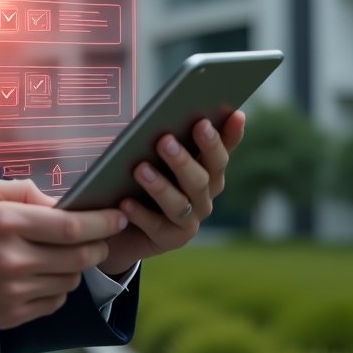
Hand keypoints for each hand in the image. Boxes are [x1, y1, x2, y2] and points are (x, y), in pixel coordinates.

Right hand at [0, 176, 126, 330]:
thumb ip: (21, 189)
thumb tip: (60, 201)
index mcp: (7, 222)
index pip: (70, 225)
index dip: (101, 222)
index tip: (117, 217)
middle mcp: (14, 258)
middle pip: (80, 256)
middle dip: (98, 245)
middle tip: (99, 238)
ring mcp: (15, 290)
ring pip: (71, 279)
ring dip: (77, 267)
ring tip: (63, 256)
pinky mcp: (15, 314)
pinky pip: (56, 301)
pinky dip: (59, 287)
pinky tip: (44, 276)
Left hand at [99, 110, 245, 275]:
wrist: (121, 226)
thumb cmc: (138, 180)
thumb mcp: (151, 157)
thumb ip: (163, 140)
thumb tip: (163, 113)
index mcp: (206, 171)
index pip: (222, 151)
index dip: (230, 135)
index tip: (227, 116)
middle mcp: (204, 197)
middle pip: (202, 178)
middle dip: (184, 159)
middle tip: (164, 140)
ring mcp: (190, 221)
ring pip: (180, 204)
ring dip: (160, 186)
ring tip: (140, 169)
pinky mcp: (170, 240)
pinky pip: (156, 226)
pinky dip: (141, 213)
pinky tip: (125, 202)